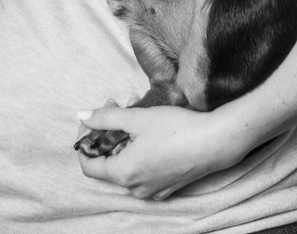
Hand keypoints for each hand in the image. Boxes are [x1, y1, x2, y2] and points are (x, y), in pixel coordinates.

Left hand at [75, 101, 231, 199]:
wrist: (214, 143)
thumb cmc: (176, 129)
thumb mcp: (137, 118)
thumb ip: (106, 118)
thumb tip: (81, 116)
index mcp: (123, 173)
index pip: (88, 164)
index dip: (86, 139)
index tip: (96, 117)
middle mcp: (134, 187)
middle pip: (109, 161)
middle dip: (110, 131)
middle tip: (121, 105)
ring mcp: (151, 190)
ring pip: (126, 163)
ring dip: (126, 138)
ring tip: (138, 112)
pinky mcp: (166, 187)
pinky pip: (143, 170)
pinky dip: (140, 150)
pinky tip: (152, 129)